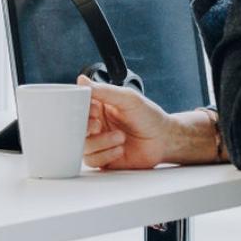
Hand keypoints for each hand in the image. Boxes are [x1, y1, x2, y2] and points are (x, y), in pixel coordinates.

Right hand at [78, 77, 221, 169]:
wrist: (164, 139)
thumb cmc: (149, 116)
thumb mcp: (127, 99)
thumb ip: (104, 91)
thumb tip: (82, 81)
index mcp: (99, 107)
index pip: (78, 108)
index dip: (80, 111)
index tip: (92, 111)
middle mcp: (97, 125)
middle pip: (75, 128)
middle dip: (86, 128)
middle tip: (99, 125)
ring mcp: (100, 142)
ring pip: (83, 146)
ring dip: (101, 142)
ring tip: (120, 137)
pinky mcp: (104, 158)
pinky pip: (92, 160)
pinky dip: (106, 155)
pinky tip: (120, 149)